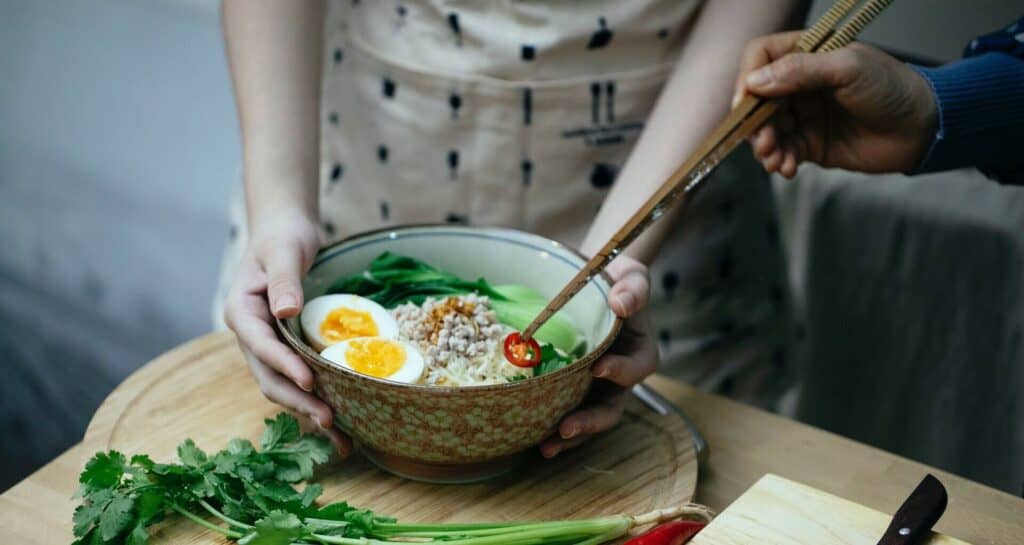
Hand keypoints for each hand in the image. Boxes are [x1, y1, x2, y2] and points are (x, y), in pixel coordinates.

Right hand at [223, 208, 351, 454]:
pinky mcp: (285, 350)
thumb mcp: (285, 252)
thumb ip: (285, 279)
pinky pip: (298, 379)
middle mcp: (251, 335)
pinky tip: (342, 420)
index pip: (261, 344)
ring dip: (308, 410)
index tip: (310, 381)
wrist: (283, 234)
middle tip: (329, 421)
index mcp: (242, 311)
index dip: (284, 365)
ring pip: (283, 385)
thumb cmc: (283, 238)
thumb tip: (285, 310)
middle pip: (270, 376)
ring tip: (339, 435)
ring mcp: (267, 346)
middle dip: (298, 401)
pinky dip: (316, 399)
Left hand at [540, 255, 657, 457]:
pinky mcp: (572, 387)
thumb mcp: (631, 276)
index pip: (638, 367)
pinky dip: (548, 424)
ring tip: (545, 447)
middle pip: (611, 407)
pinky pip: (563, 409)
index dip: (621, 372)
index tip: (598, 367)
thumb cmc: (617, 278)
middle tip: (566, 428)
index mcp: (639, 350)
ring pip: (587, 418)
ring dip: (568, 436)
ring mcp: (595, 386)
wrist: (593, 281)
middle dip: (590, 422)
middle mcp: (619, 376)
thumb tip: (621, 304)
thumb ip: (632, 289)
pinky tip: (527, 434)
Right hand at [733, 31, 937, 176]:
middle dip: (755, 123)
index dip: (747, 78)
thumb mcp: (848, 69)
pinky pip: (782, 152)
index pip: (761, 57)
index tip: (746, 103)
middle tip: (765, 142)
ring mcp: (802, 115)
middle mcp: (799, 84)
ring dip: (765, 146)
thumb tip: (754, 82)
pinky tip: (787, 168)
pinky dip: (779, 161)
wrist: (921, 129)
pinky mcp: (809, 144)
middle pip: (756, 99)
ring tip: (776, 160)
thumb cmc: (891, 89)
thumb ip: (801, 71)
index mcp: (807, 55)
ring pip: (765, 129)